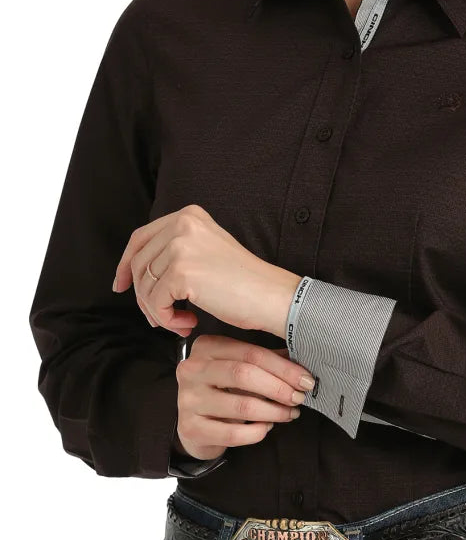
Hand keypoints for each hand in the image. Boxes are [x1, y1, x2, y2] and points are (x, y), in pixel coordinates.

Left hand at [112, 203, 300, 337]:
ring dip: (158, 312)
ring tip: (180, 322)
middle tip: (160, 318)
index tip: (120, 285)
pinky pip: (156, 303)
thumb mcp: (207, 251)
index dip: (124, 265)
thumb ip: (175, 251)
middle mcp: (182, 225)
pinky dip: (167, 320)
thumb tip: (136, 274)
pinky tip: (188, 324)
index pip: (140, 238)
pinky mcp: (182, 272)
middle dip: (143, 297)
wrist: (271, 296)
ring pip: (145, 287)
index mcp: (188, 216)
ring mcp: (180, 247)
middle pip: (138, 264)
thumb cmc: (245, 284)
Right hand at [174, 335, 314, 460]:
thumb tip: (304, 360)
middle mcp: (192, 369)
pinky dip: (256, 432)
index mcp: (207, 347)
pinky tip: (266, 427)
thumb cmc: (224, 391)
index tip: (306, 380)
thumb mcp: (242, 369)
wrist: (196, 426)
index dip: (283, 368)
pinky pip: (233, 433)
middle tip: (298, 398)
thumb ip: (268, 362)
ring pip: (241, 405)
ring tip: (289, 414)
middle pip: (244, 374)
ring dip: (273, 412)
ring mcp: (188, 399)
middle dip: (279, 388)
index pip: (251, 353)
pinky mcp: (191, 428)